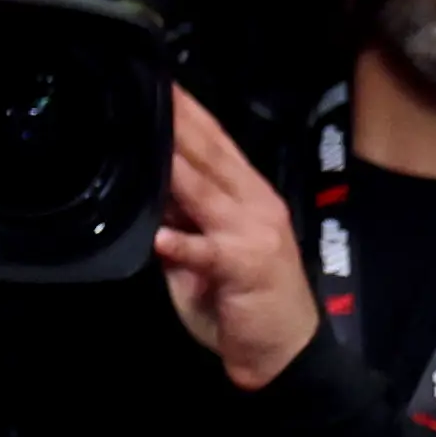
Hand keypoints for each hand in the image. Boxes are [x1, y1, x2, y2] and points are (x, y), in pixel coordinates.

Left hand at [152, 88, 317, 391]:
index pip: (216, 145)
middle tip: (151, 91)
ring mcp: (252, 233)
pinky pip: (207, 253)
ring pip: (207, 191)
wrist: (285, 351)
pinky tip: (161, 236)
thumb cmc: (244, 301)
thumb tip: (149, 186)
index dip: (190, 114)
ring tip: (150, 139)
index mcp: (247, 195)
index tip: (162, 85)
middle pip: (211, 156)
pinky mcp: (244, 267)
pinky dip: (183, 244)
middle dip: (180, 123)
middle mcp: (254, 204)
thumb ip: (183, 218)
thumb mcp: (207, 251)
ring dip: (177, 166)